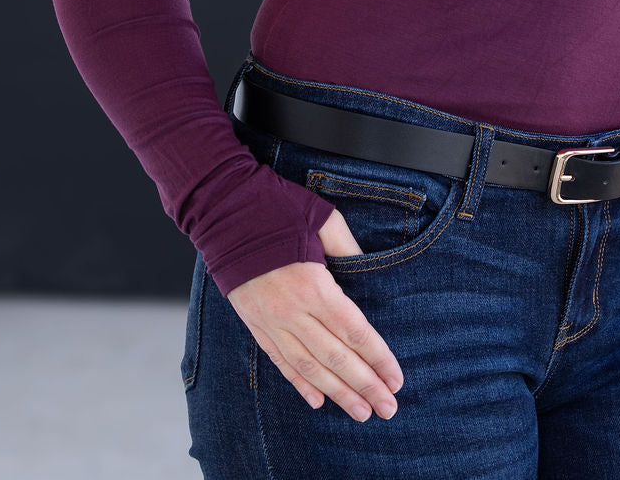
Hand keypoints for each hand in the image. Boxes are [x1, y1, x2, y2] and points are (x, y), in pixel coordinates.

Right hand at [226, 208, 403, 422]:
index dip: (378, 358)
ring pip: (310, 366)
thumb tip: (368, 268)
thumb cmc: (275, 208)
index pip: (354, 331)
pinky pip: (280, 360)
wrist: (223, 211)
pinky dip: (299, 383)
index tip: (396, 379)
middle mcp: (293, 310)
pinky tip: (317, 401)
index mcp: (314, 285)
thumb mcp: (322, 218)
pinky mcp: (254, 323)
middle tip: (388, 409)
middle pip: (336, 357)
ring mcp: (271, 320)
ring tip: (360, 412)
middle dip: (365, 385)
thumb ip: (348, 246)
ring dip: (337, 393)